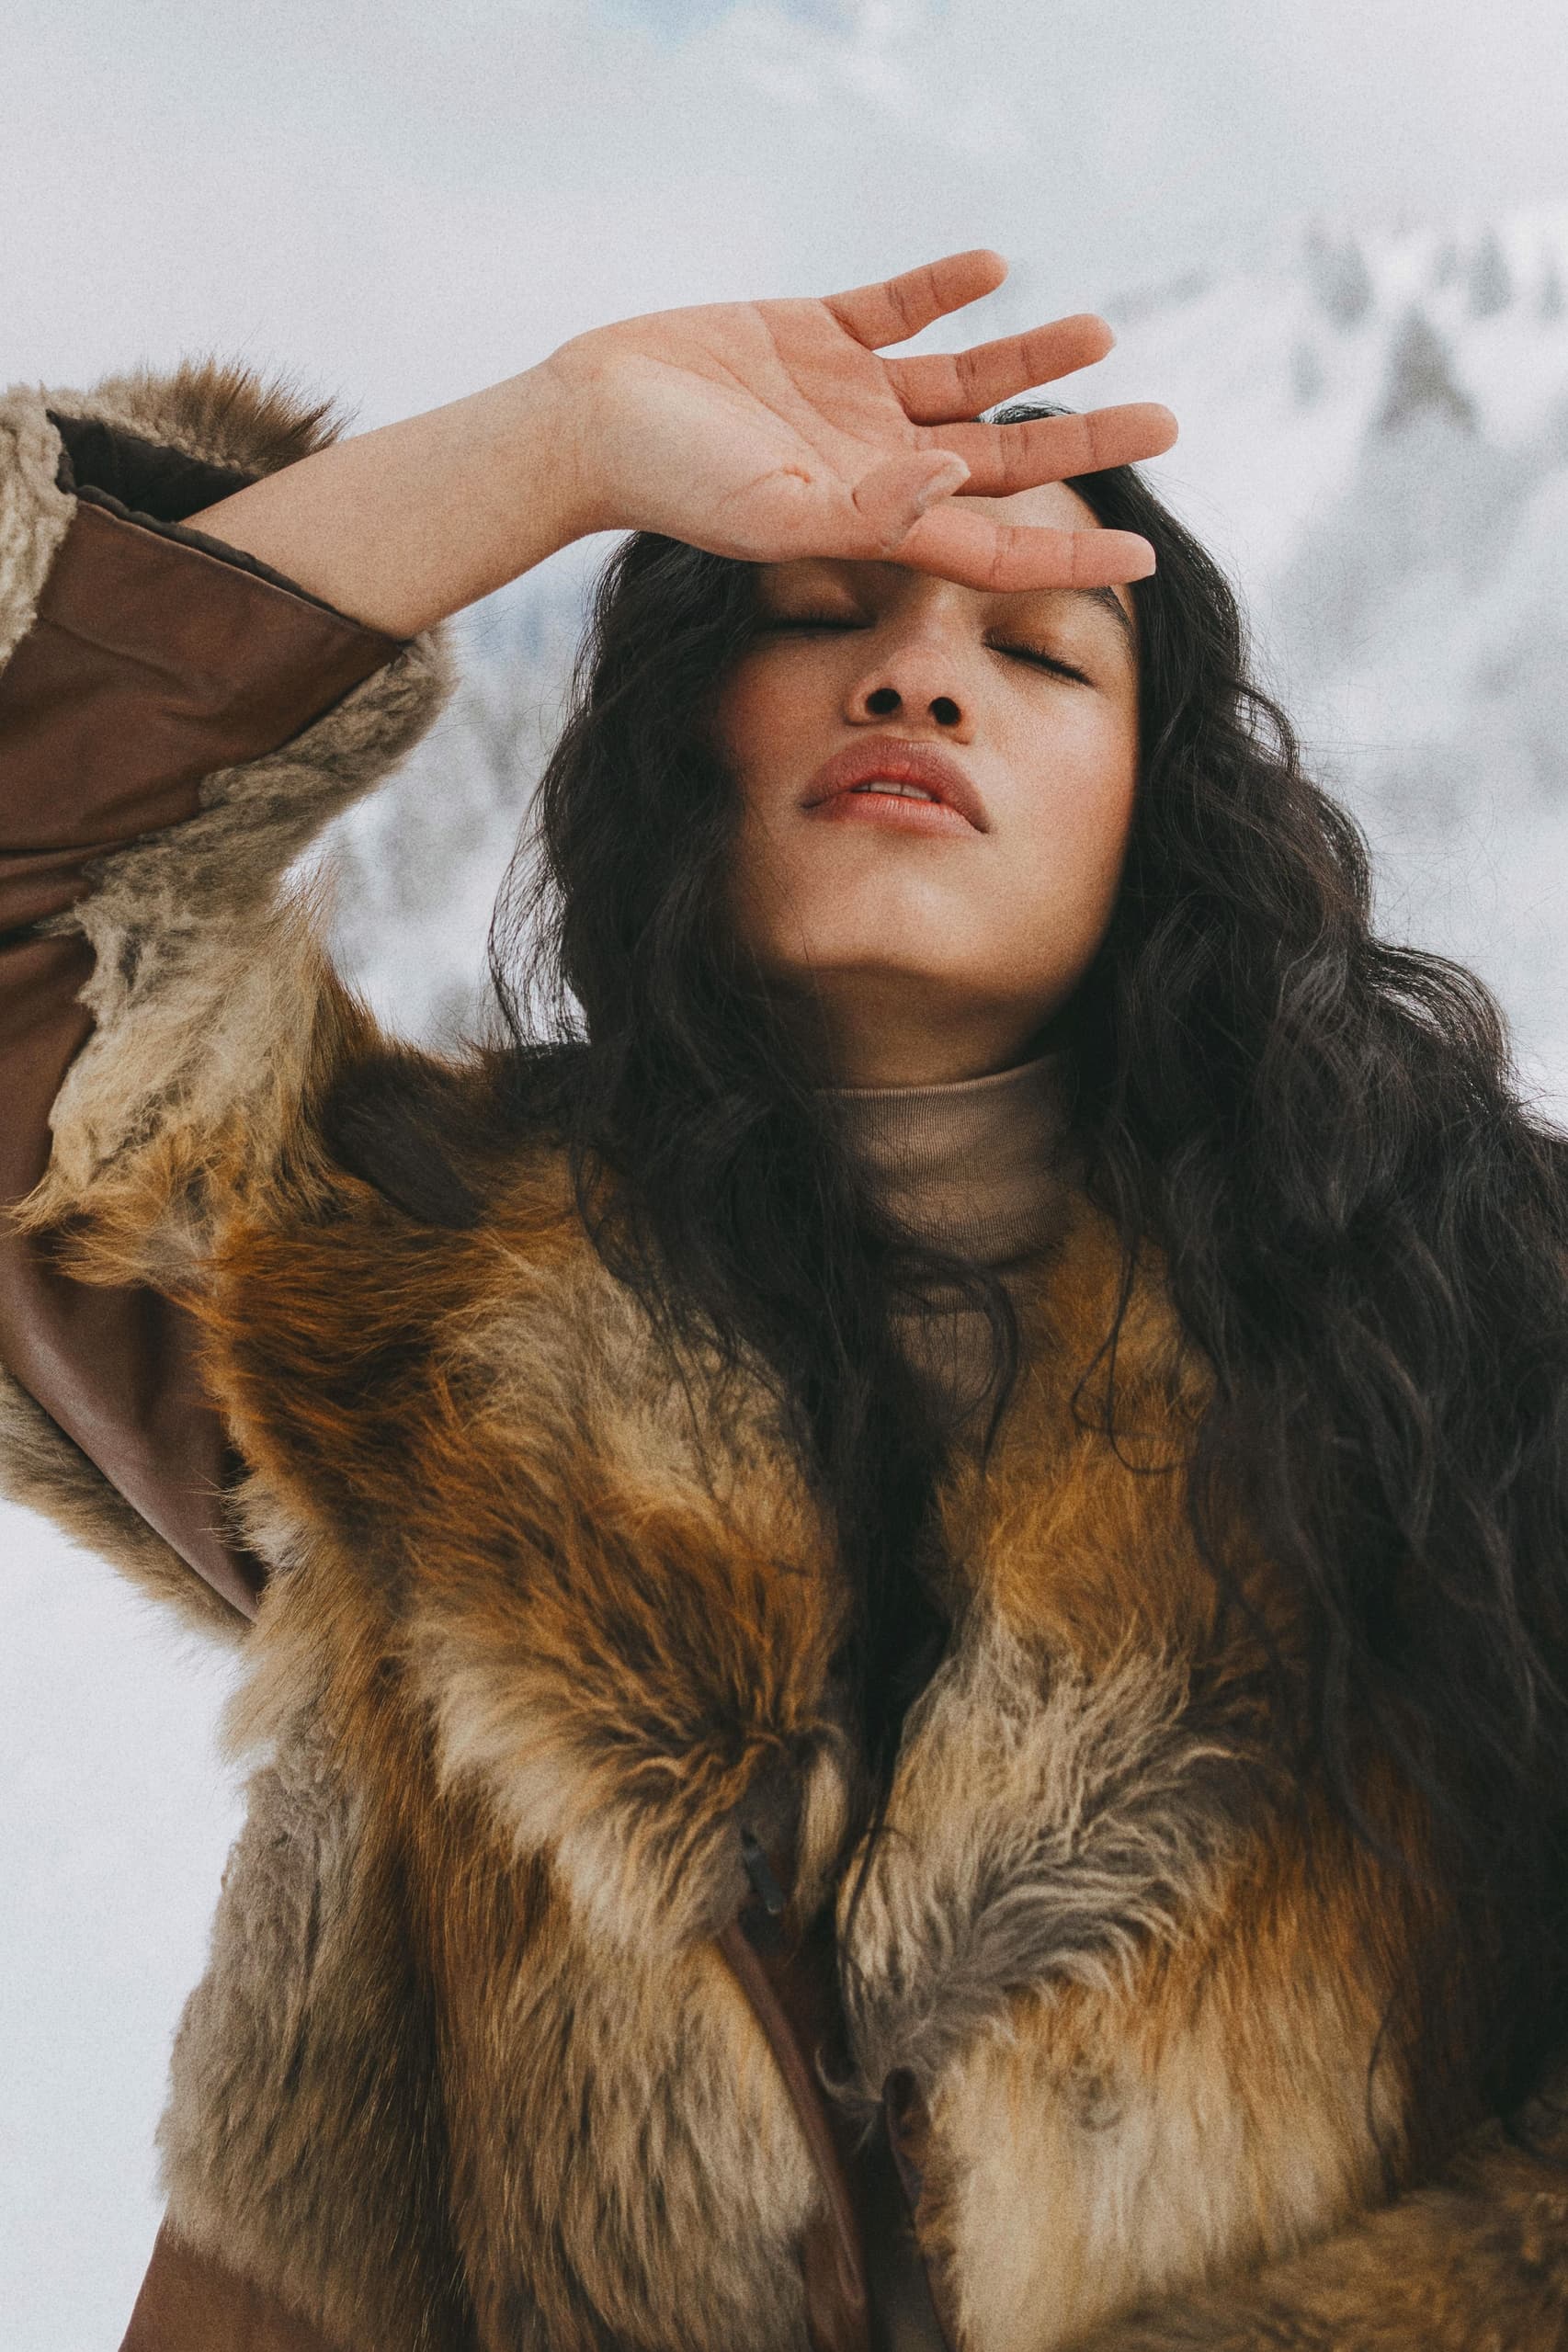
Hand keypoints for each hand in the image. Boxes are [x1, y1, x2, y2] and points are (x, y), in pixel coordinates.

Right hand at [543, 248, 1176, 589]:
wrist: (590, 420)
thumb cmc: (673, 484)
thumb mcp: (771, 515)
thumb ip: (864, 512)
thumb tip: (955, 477)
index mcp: (877, 518)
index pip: (995, 547)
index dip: (1071, 553)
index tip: (1145, 554)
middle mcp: (877, 460)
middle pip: (1006, 456)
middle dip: (1085, 442)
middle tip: (1168, 420)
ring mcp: (850, 395)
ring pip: (967, 376)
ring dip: (1033, 353)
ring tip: (1103, 328)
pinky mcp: (814, 331)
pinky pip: (898, 306)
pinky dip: (945, 286)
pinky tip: (994, 267)